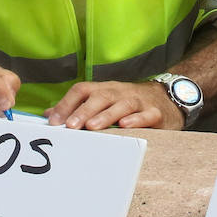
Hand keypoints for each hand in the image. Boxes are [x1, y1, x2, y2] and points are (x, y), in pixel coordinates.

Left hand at [46, 80, 183, 131]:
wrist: (166, 99)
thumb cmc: (128, 104)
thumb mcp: (103, 102)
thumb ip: (77, 108)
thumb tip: (49, 116)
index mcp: (104, 89)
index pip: (82, 90)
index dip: (67, 104)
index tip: (54, 122)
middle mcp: (119, 92)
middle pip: (100, 96)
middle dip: (84, 111)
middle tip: (71, 126)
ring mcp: (138, 101)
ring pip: (122, 105)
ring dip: (106, 115)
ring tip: (93, 127)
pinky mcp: (155, 113)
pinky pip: (146, 115)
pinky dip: (137, 120)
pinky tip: (126, 126)